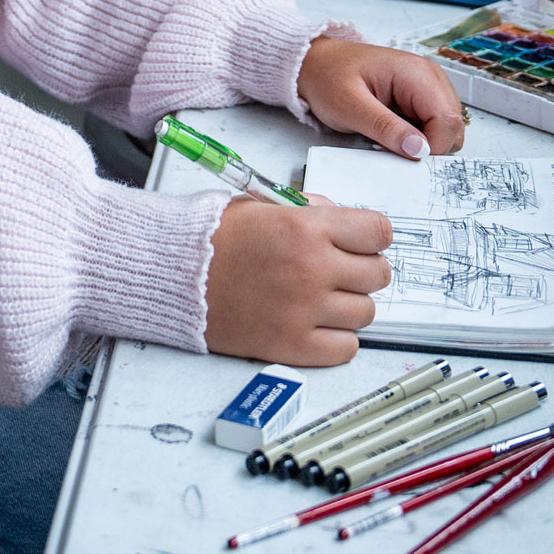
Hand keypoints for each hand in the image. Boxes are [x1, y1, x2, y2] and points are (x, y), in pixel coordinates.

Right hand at [204, 196, 393, 365]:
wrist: (175, 275)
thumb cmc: (213, 239)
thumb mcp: (263, 206)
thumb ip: (310, 211)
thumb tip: (345, 224)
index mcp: (306, 228)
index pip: (378, 232)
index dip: (373, 236)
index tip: (363, 242)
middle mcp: (312, 268)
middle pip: (378, 274)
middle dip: (364, 269)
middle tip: (341, 270)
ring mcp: (305, 310)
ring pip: (366, 312)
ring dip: (349, 304)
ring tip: (322, 297)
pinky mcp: (293, 345)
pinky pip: (347, 347)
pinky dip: (337, 338)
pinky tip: (315, 323)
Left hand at [297, 36, 465, 159]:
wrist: (314, 63)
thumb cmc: (328, 77)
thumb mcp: (349, 106)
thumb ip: (385, 128)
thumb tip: (419, 150)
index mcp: (417, 73)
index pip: (448, 120)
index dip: (432, 146)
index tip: (403, 154)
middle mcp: (430, 77)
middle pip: (453, 126)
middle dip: (428, 145)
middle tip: (391, 145)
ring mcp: (428, 87)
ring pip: (446, 129)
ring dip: (422, 142)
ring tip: (388, 136)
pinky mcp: (420, 97)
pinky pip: (431, 126)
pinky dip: (416, 136)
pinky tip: (391, 131)